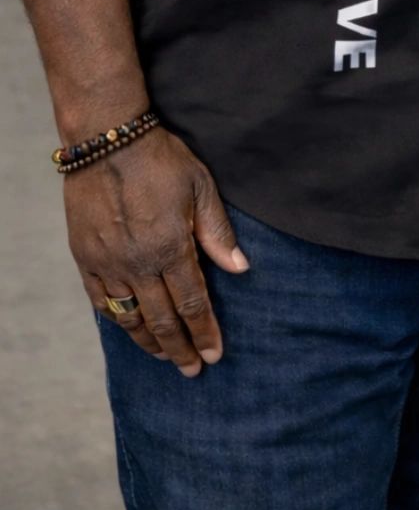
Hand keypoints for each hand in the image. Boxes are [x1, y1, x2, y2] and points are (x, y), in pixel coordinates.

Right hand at [64, 127, 248, 375]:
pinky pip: (100, 301)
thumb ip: (218, 233)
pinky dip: (116, 320)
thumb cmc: (162, 159)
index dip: (205, 332)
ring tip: (165, 357)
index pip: (192, 304)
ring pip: (130, 317)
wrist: (107, 140)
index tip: (215, 354)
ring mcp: (108, 264)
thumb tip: (241, 269)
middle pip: (162, 319)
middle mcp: (138, 264)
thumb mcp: (200, 188)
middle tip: (193, 370)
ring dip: (149, 342)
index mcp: (171, 248)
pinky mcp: (84, 257)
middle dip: (180, 348)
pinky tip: (128, 329)